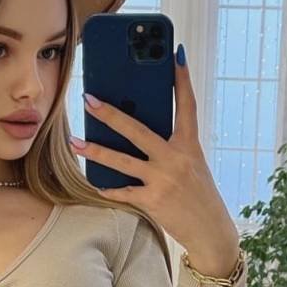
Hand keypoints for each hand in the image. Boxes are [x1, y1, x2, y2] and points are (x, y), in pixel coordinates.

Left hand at [70, 43, 239, 276]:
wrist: (211, 232)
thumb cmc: (200, 196)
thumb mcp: (192, 167)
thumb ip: (171, 149)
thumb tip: (139, 134)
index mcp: (190, 145)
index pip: (187, 105)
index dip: (182, 79)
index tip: (176, 53)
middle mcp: (177, 159)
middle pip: (138, 130)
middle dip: (111, 114)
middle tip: (89, 98)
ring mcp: (163, 180)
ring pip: (122, 161)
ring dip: (96, 151)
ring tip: (75, 141)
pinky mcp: (153, 201)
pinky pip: (123, 191)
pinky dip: (108, 188)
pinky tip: (95, 182)